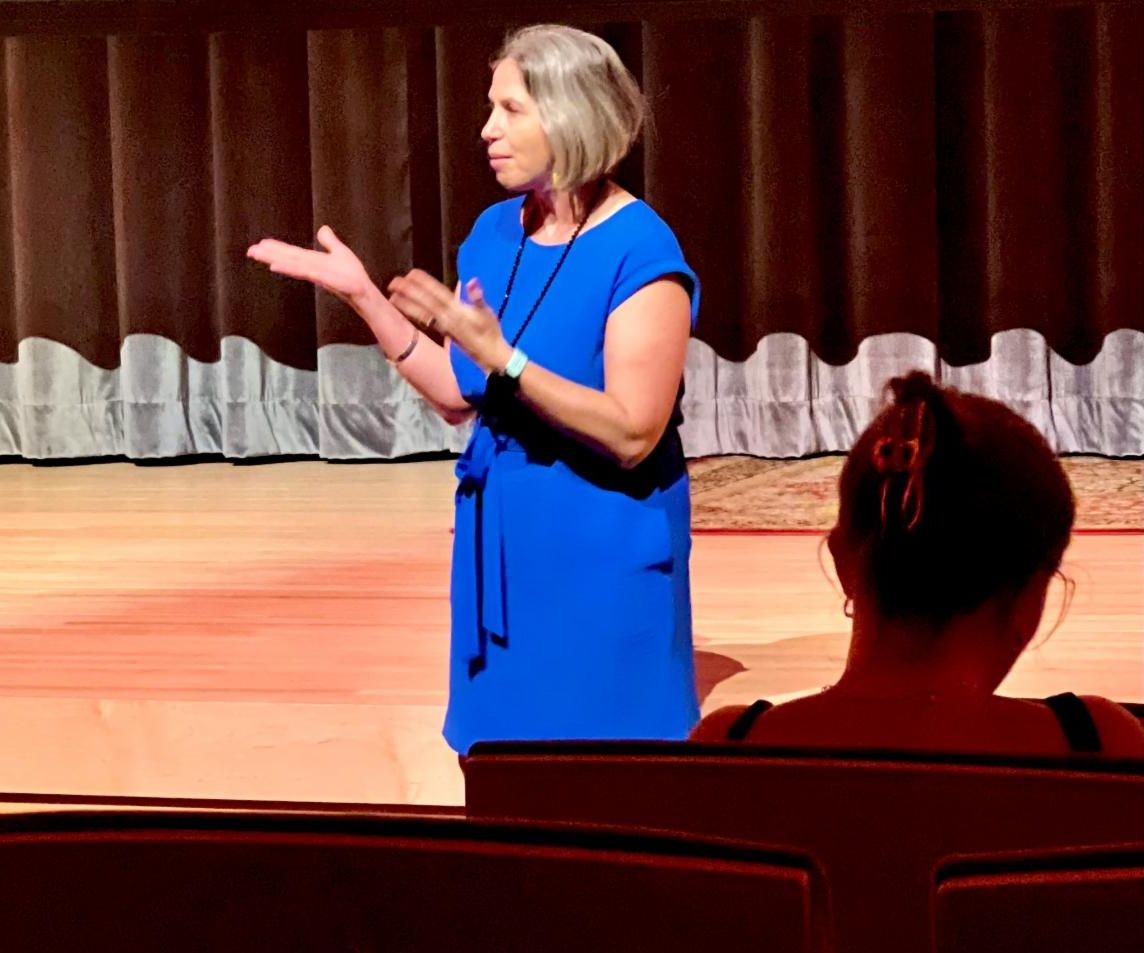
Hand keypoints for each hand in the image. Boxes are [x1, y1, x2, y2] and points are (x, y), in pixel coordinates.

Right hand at [247, 226, 372, 307]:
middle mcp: (310, 267)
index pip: (291, 253)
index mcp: (312, 261)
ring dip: (275, 260)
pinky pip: (305, 272)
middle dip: (268, 254)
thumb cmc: (352, 275)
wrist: (363, 290)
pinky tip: (278, 266)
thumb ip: (330, 241)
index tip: (260, 244)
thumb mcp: (340, 251)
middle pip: (286, 258)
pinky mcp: (323, 278)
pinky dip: (292, 268)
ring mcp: (315, 273)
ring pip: (292, 264)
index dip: (276, 248)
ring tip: (259, 256)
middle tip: (250, 251)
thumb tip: (323, 228)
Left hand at [388, 271, 512, 372]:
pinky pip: (425, 321)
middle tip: (393, 282)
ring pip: (421, 313)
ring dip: (406, 304)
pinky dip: (414, 314)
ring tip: (392, 297)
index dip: (424, 283)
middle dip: (409, 292)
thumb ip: (478, 297)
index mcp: (457, 311)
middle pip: (424, 302)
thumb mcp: (488, 313)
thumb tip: (471, 281)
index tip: (411, 274)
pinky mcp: (443, 332)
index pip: (437, 294)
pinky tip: (405, 310)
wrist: (490, 356)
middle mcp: (446, 319)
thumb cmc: (491, 332)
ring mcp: (443, 326)